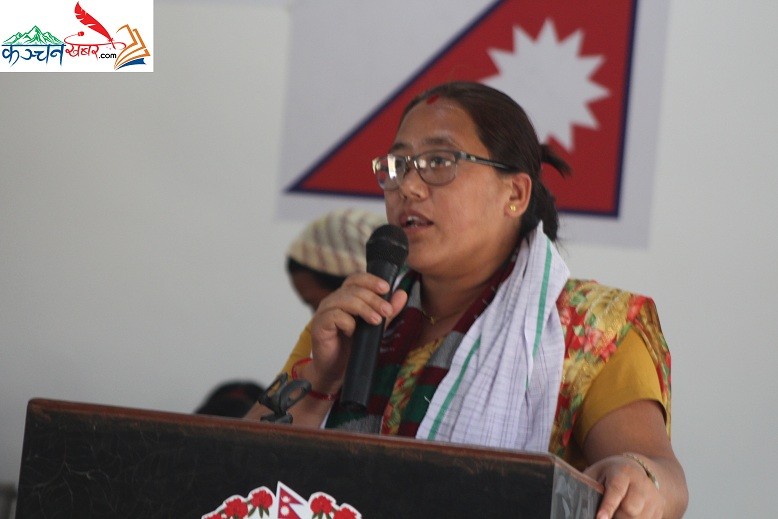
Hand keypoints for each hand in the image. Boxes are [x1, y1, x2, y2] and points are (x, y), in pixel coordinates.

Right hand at [306, 272, 407, 393]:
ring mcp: (324, 311)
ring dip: (364, 309)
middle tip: (387, 311)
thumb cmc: (353, 347)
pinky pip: (335, 316)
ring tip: (376, 321)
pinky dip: (348, 323)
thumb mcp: (375, 326)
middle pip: (353, 289)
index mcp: (345, 297)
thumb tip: (402, 294)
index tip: (386, 288)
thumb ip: (387, 311)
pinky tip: (353, 333)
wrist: (336, 371)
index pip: (356, 279)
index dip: (371, 280)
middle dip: (374, 299)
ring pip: (345, 300)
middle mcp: (333, 300)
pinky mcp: (319, 324)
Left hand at [584, 454, 664, 518]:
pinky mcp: (659, 510)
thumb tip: (576, 498)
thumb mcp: (598, 472)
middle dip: (617, 517)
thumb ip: (590, 484)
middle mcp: (642, 483)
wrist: (638, 470)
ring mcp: (653, 497)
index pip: (616, 490)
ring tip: (615, 514)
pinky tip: (626, 517)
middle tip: (604, 516)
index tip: (600, 518)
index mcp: (623, 471)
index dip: (608, 506)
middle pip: (630, 509)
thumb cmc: (610, 474)